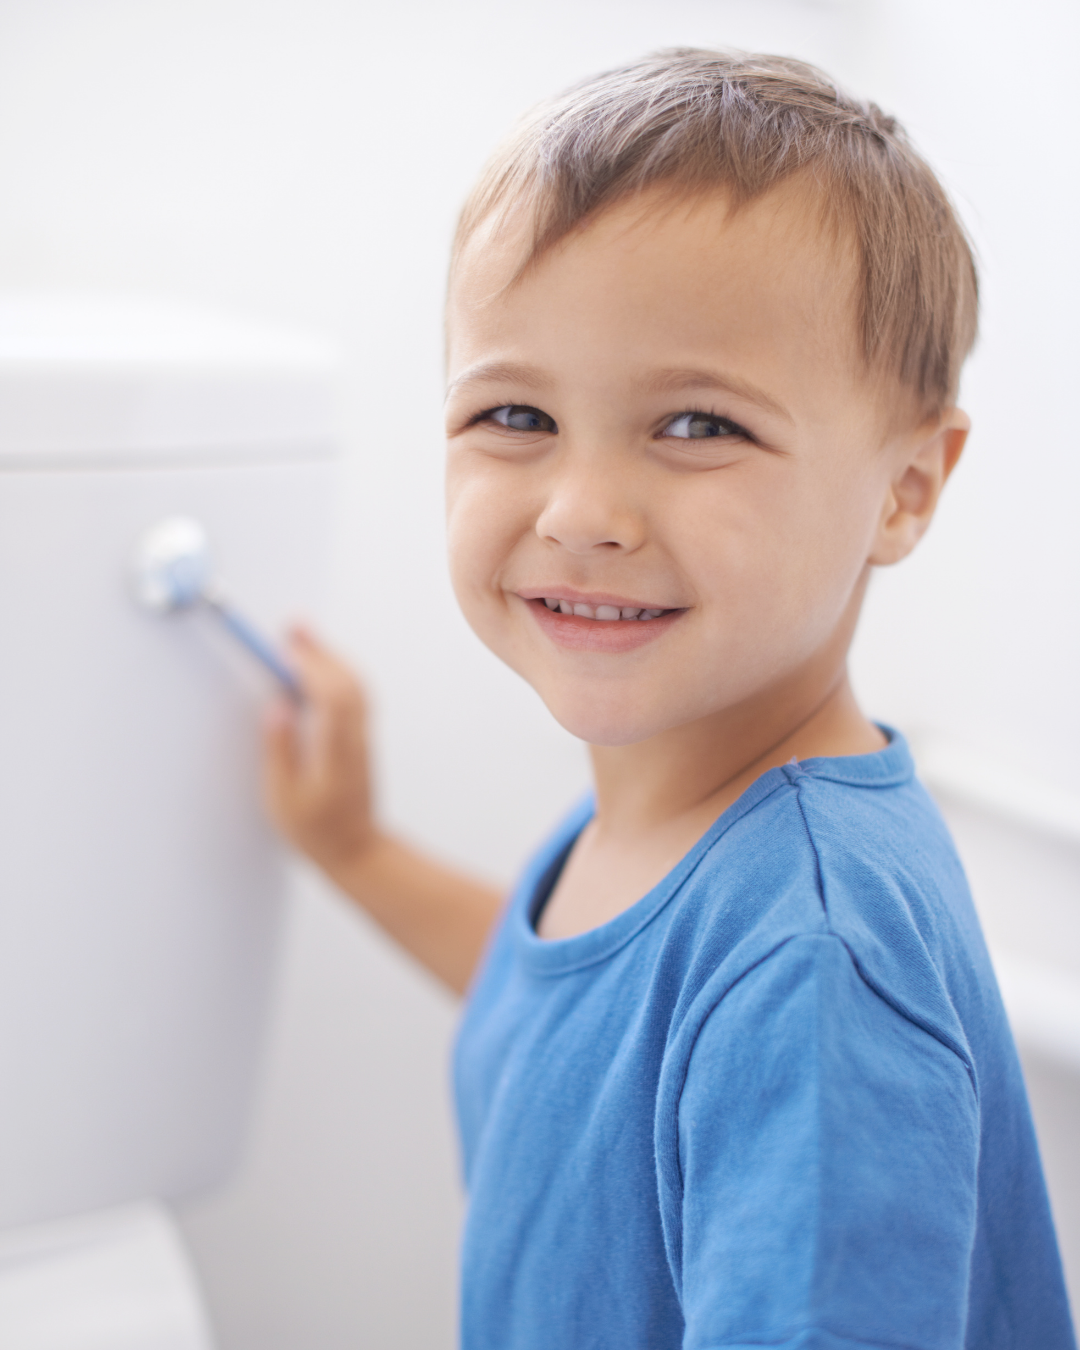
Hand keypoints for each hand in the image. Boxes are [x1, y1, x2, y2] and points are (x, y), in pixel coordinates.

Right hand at [263, 626, 501, 993]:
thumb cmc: (317, 831)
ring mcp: (362, 737)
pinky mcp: (361, 739)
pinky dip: (339, 672)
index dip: (307, 664)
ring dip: (330, 656)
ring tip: (302, 637)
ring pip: (355, 684)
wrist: (356, 850)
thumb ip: (279, 749)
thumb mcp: (283, 797)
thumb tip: (276, 707)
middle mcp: (354, 737)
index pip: (326, 694)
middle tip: (292, 625)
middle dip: (318, 648)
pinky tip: (321, 669)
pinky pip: (356, 693)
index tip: (285, 644)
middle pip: (344, 680)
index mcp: (335, 750)